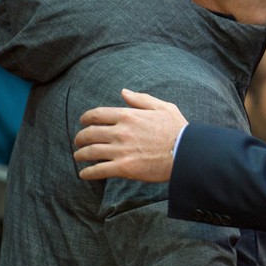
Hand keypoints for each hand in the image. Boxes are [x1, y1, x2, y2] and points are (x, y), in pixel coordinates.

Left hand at [73, 89, 187, 181]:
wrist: (186, 152)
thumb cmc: (178, 129)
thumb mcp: (163, 107)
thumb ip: (141, 99)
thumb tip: (124, 92)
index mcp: (128, 115)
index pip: (97, 114)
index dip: (86, 118)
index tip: (83, 122)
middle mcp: (121, 132)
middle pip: (90, 133)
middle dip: (80, 137)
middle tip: (78, 141)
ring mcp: (121, 150)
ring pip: (90, 152)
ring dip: (81, 154)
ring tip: (79, 156)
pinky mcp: (124, 168)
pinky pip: (99, 170)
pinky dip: (88, 173)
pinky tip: (83, 174)